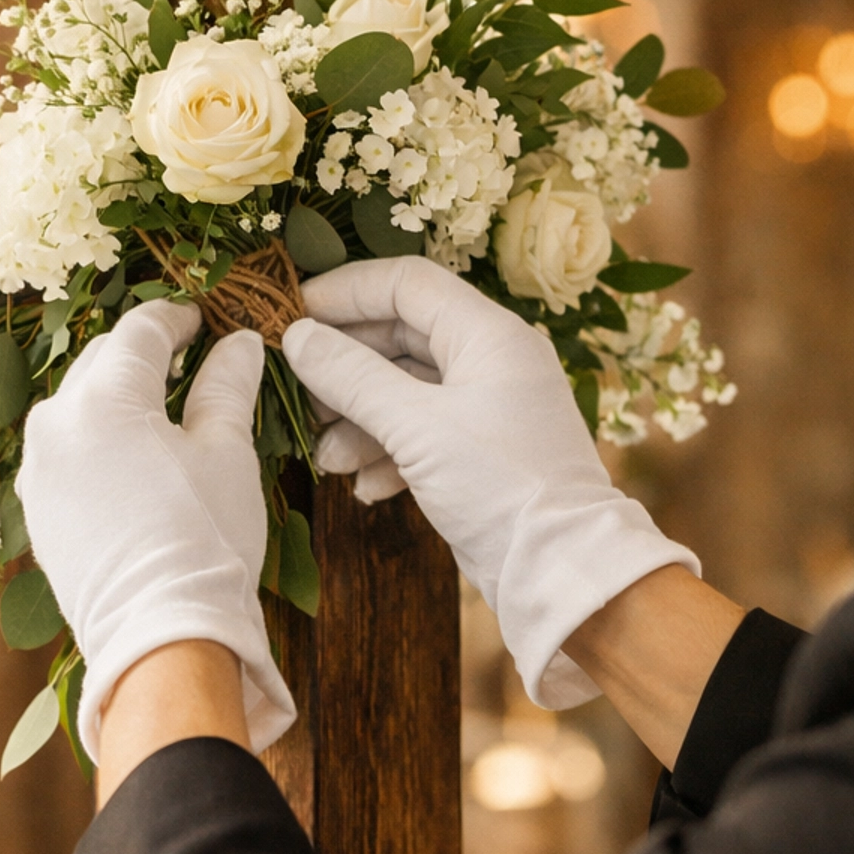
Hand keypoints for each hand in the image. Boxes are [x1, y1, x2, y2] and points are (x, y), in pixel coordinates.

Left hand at [17, 302, 294, 761]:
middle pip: (102, 361)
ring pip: (77, 405)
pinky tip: (132, 458)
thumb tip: (240, 343)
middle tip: (187, 356)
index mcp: (103, 398)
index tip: (204, 320)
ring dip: (116, 395)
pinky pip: (64, 452)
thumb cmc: (203, 539)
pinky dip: (97, 440)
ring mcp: (38, 469)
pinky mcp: (37, 510)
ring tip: (160, 409)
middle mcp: (54, 424)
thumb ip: (227, 386)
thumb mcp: (226, 452)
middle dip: (144, 354)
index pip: (140, 331)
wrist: (161, 638)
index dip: (177, 317)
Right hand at [283, 259, 698, 706]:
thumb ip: (352, 377)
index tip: (292, 313)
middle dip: (345, 365)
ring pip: (406, 390)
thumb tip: (296, 338)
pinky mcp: (481, 453)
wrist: (561, 570)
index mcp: (489, 334)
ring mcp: (488, 408)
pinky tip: (364, 485)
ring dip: (358, 418)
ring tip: (325, 456)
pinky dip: (387, 452)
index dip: (346, 290)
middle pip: (401, 336)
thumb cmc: (500, 488)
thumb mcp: (416, 428)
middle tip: (297, 389)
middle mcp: (492, 361)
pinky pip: (422, 433)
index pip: (407, 283)